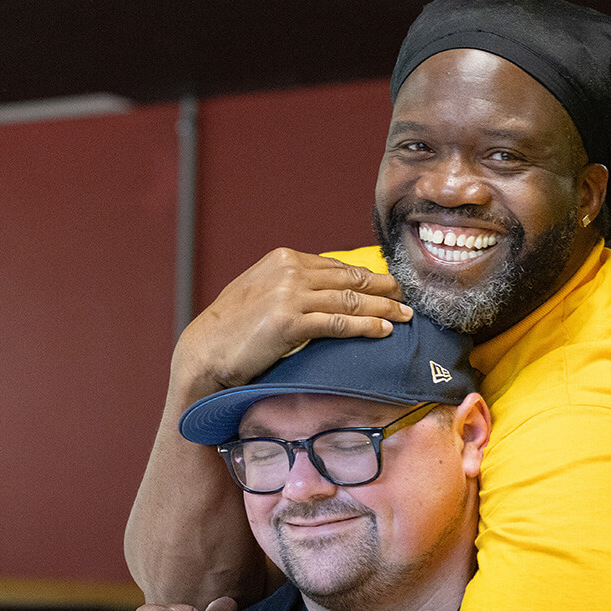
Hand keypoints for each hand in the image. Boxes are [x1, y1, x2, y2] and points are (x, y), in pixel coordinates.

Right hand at [175, 248, 409, 392]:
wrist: (205, 351)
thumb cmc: (230, 329)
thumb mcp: (260, 294)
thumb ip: (290, 286)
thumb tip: (323, 292)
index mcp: (283, 259)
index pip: (336, 267)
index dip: (366, 276)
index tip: (386, 285)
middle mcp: (289, 271)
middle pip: (349, 279)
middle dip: (383, 288)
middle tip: (406, 298)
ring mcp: (290, 295)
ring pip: (350, 299)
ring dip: (383, 308)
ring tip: (404, 316)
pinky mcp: (291, 322)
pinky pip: (340, 322)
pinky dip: (366, 326)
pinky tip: (383, 330)